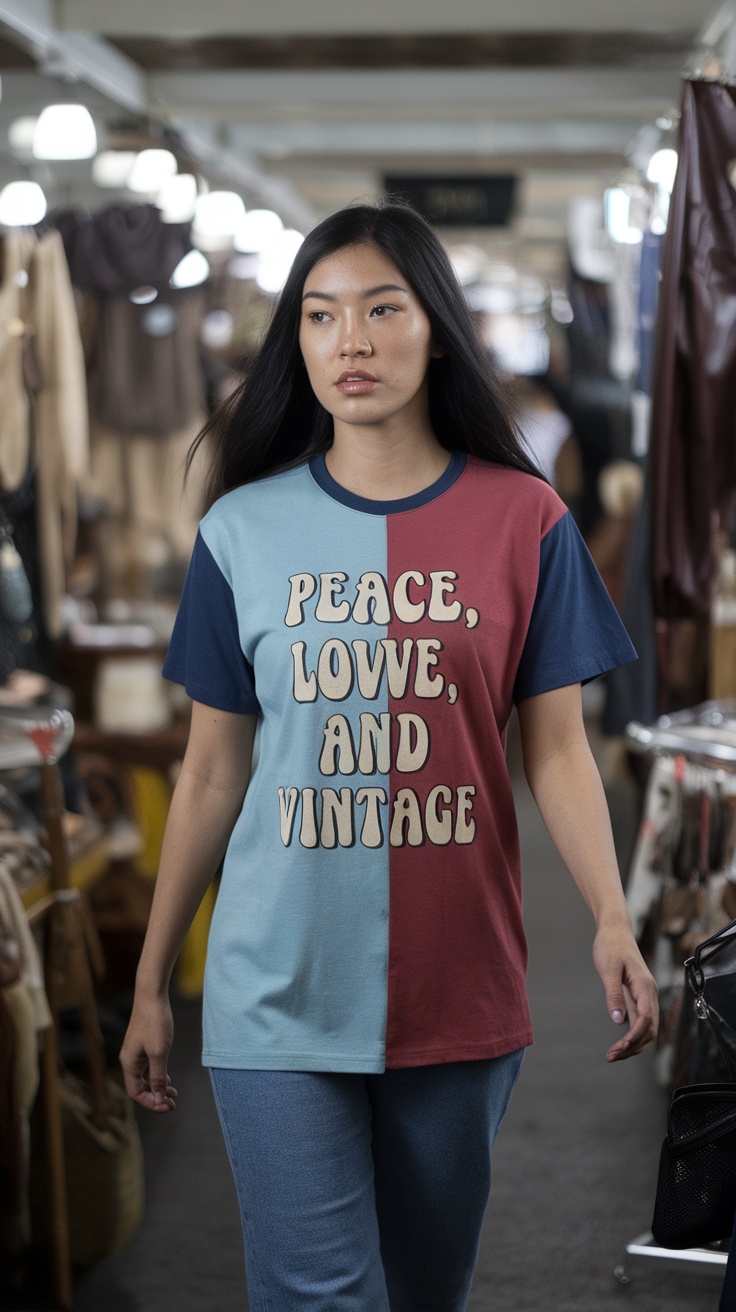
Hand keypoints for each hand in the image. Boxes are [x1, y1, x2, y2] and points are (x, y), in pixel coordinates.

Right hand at [120, 990, 177, 1111]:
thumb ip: (158, 1077)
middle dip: (156, 1097)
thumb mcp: (158, 1052)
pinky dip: (157, 1075)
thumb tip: (157, 1098)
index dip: (151, 1103)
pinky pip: (147, 1067)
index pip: (136, 1093)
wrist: (151, 995)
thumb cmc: (155, 1022)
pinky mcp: (142, 1044)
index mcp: (129, 1064)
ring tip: (173, 1092)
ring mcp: (135, 1052)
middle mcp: (129, 1060)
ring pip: (144, 1078)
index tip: (168, 1106)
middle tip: (173, 1102)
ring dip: (158, 1087)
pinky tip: (167, 1077)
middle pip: (140, 1087)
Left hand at [592, 922, 658, 1062]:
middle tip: (611, 1056)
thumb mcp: (608, 969)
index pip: (646, 1019)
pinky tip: (620, 1044)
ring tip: (613, 1054)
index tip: (620, 1048)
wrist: (615, 931)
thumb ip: (614, 994)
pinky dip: (631, 1035)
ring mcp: (644, 996)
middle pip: (649, 1028)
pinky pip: (639, 1021)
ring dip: (632, 1043)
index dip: (634, 1036)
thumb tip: (618, 1020)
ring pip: (646, 1027)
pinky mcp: (637, 996)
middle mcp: (649, 993)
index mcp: (645, 986)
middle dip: (633, 1046)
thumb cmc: (611, 946)